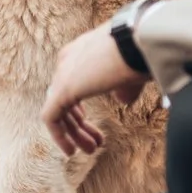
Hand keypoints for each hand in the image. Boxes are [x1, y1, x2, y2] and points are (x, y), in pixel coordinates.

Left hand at [41, 26, 147, 155]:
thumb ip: (123, 87)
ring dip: (73, 134)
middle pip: (65, 100)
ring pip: (59, 111)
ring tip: (90, 151)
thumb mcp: (132, 72)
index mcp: (81, 53)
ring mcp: (63, 74)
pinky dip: (60, 136)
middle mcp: (68, 61)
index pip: (73, 85)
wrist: (137, 41)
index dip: (80, 111)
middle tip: (95, 145)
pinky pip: (51, 118)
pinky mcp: (62, 89)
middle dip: (79, 126)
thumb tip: (122, 99)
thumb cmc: (141, 52)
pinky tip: (71, 152)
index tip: (97, 130)